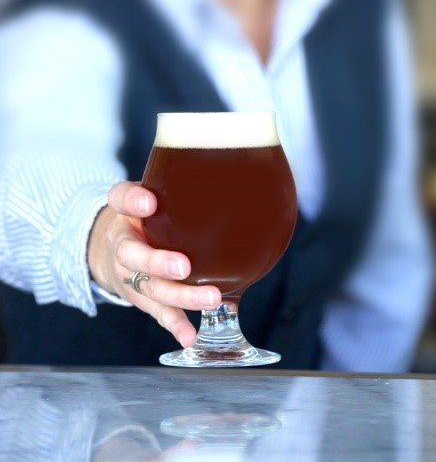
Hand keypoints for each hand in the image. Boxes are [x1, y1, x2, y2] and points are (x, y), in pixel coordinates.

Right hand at [87, 181, 220, 346]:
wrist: (116, 247)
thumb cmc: (148, 217)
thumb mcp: (154, 195)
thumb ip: (181, 190)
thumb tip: (238, 182)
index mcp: (125, 211)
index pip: (120, 198)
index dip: (132, 201)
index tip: (149, 202)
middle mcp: (122, 241)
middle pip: (132, 253)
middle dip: (157, 262)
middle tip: (183, 266)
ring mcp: (129, 272)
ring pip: (148, 286)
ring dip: (179, 295)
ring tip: (209, 299)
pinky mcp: (139, 296)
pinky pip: (156, 311)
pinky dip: (174, 323)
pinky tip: (189, 334)